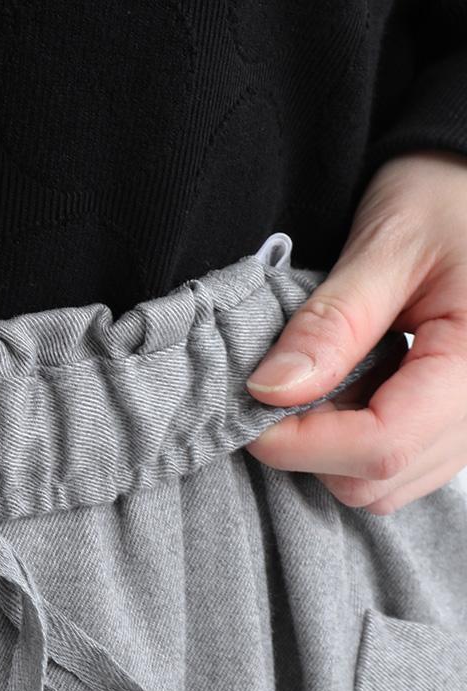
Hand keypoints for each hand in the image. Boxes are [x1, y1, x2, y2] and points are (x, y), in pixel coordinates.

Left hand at [243, 150, 466, 514]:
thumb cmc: (442, 196)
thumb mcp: (388, 243)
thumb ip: (330, 324)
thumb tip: (268, 391)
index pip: (382, 445)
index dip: (303, 442)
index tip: (252, 407)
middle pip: (378, 479)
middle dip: (314, 446)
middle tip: (289, 381)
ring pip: (382, 487)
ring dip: (333, 448)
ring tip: (329, 375)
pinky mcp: (456, 430)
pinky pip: (397, 470)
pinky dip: (354, 443)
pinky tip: (352, 388)